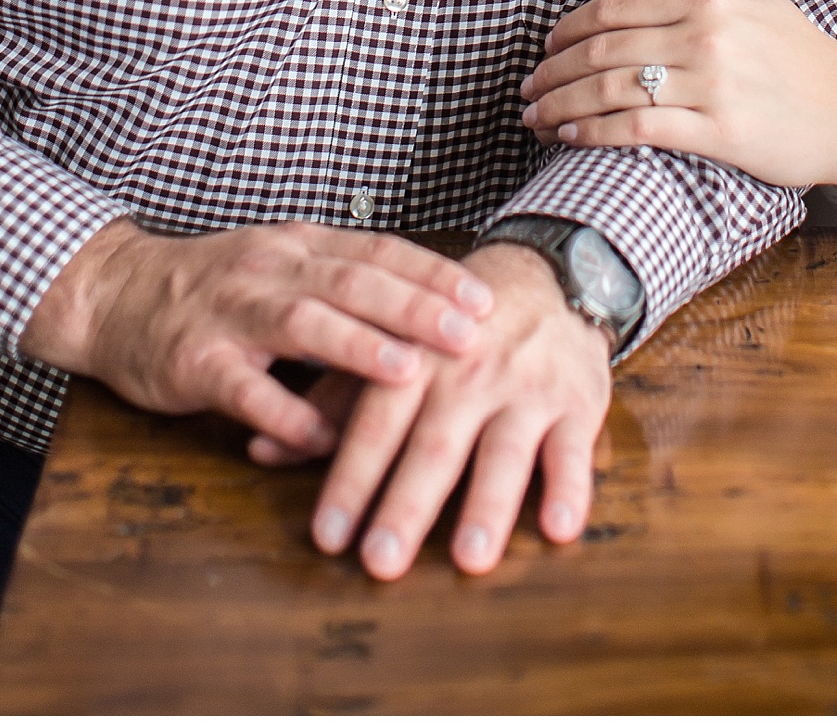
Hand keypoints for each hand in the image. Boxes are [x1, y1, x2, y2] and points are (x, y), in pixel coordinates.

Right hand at [20, 217, 493, 454]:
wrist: (115, 294)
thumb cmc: (214, 287)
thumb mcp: (281, 265)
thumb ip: (341, 279)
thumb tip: (425, 304)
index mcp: (299, 246)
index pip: (378, 251)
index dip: (432, 274)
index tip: (484, 296)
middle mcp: (271, 269)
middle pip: (354, 282)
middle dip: (416, 308)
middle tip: (473, 333)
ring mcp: (231, 314)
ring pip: (304, 323)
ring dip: (360, 348)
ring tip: (410, 371)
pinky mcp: (196, 361)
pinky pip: (245, 389)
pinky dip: (286, 414)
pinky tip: (322, 440)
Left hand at [253, 241, 610, 578]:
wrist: (544, 275)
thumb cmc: (454, 333)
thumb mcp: (392, 351)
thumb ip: (332, 402)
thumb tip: (259, 447)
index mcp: (416, 362)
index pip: (376, 424)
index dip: (352, 479)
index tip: (327, 537)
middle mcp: (468, 375)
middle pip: (435, 443)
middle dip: (408, 503)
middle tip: (381, 560)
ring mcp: (525, 389)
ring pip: (505, 449)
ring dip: (487, 503)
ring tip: (469, 556)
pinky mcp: (577, 401)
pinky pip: (574, 447)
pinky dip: (571, 487)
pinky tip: (559, 528)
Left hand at [520, 0, 836, 188]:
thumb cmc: (805, 57)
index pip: (616, 8)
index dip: (570, 28)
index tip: (547, 46)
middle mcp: (705, 35)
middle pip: (604, 48)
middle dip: (554, 70)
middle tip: (526, 88)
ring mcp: (711, 83)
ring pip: (612, 88)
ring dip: (562, 104)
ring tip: (535, 118)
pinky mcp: (718, 130)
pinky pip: (638, 128)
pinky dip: (595, 132)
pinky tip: (570, 138)